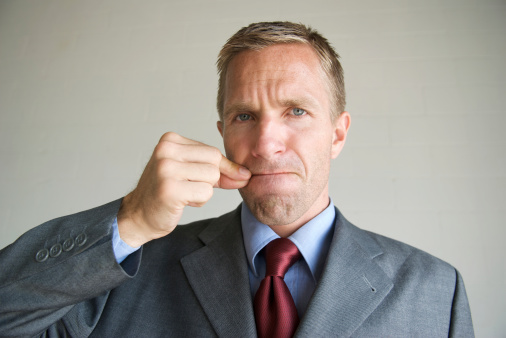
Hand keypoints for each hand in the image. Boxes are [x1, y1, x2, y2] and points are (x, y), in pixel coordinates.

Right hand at [117, 132, 250, 246]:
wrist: (139, 215)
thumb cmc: (167, 192)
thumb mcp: (192, 172)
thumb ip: (219, 170)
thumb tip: (246, 174)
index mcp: (169, 140)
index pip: (212, 151)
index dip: (222, 168)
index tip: (221, 179)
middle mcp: (165, 150)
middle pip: (214, 161)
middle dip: (212, 179)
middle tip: (191, 187)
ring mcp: (165, 169)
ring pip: (212, 177)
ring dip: (204, 190)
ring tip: (184, 193)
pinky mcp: (169, 189)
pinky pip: (205, 192)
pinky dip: (199, 200)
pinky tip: (181, 201)